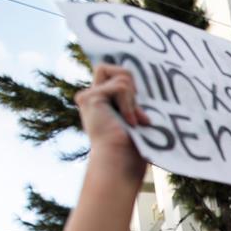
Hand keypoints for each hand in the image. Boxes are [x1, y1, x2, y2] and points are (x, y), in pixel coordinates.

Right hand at [75, 64, 148, 179]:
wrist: (120, 162)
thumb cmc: (132, 150)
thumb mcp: (136, 120)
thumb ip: (133, 102)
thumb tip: (142, 87)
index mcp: (100, 102)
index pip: (113, 74)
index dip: (129, 80)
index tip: (141, 99)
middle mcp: (91, 97)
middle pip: (117, 68)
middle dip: (134, 88)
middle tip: (138, 114)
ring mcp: (89, 97)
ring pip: (122, 76)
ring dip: (134, 100)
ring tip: (134, 122)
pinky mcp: (91, 98)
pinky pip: (120, 87)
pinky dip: (130, 105)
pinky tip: (130, 123)